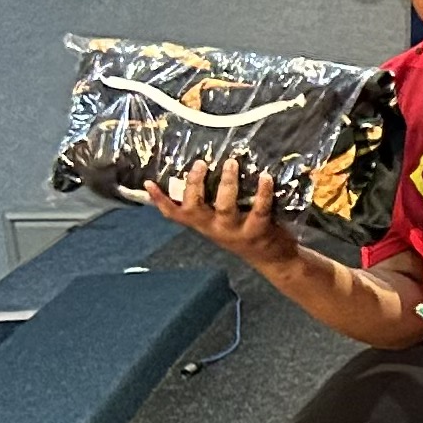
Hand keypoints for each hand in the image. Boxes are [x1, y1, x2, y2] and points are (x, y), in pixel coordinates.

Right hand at [145, 157, 297, 265]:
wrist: (273, 260)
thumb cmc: (243, 232)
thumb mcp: (220, 221)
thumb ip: (209, 204)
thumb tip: (198, 172)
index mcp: (202, 224)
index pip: (175, 214)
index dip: (160, 200)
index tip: (149, 182)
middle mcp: (214, 228)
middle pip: (196, 208)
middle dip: (195, 184)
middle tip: (200, 163)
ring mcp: (235, 231)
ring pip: (225, 207)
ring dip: (227, 183)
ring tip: (230, 163)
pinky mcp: (257, 231)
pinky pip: (259, 209)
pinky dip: (262, 192)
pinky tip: (265, 177)